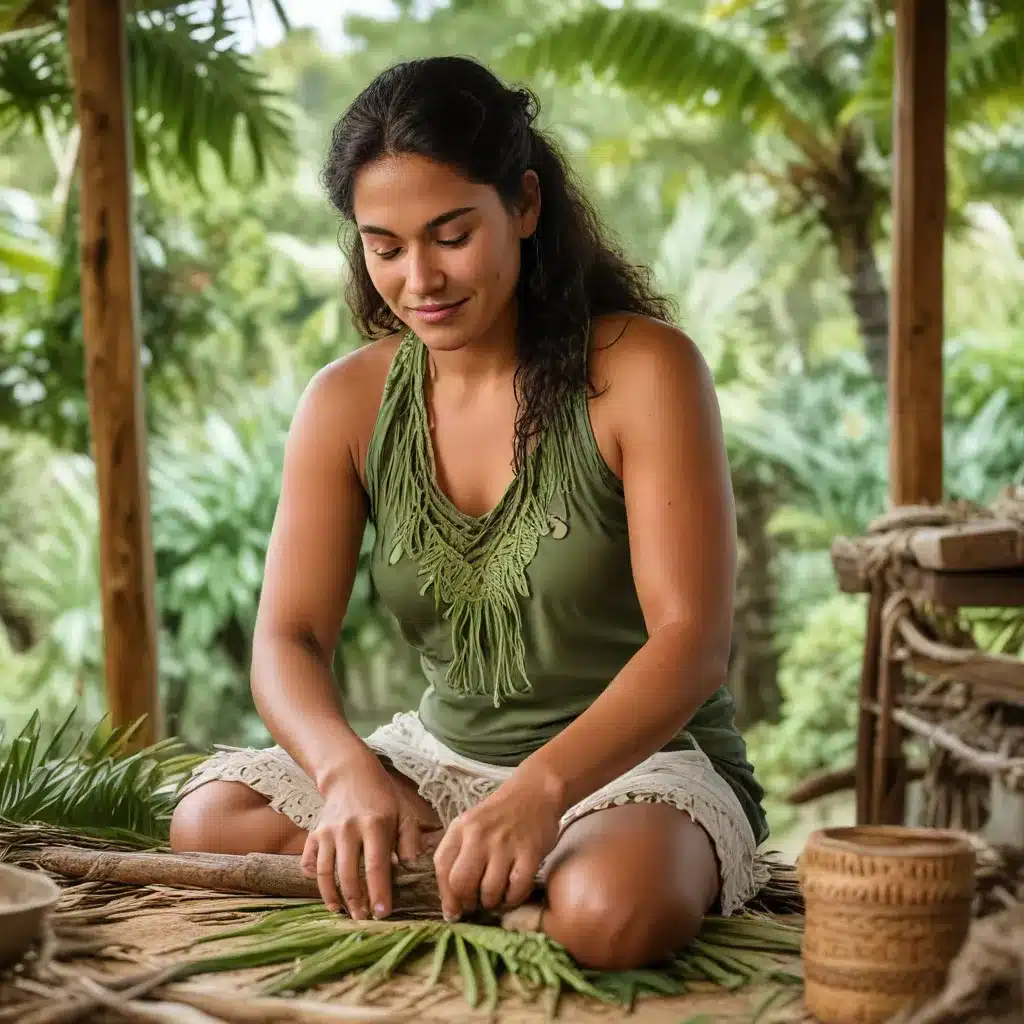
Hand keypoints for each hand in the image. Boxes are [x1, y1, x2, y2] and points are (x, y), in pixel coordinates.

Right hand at [300, 748, 422, 919]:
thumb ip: (411, 842)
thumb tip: (412, 871)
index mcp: (374, 824)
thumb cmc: (383, 798)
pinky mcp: (314, 834)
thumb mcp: (404, 814)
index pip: (376, 866)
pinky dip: (314, 881)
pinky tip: (326, 893)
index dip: (379, 893)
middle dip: (356, 902)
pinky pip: (309, 862)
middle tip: (364, 918)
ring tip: (345, 912)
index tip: (383, 914)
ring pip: (325, 872)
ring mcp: (328, 832)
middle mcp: (348, 829)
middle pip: (348, 874)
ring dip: (333, 897)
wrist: (351, 775)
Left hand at [433, 774, 561, 920]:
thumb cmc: (499, 816)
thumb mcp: (470, 826)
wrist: (535, 793)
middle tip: (477, 903)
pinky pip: (516, 890)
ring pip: (489, 892)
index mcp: (461, 828)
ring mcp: (505, 843)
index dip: (446, 897)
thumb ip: (457, 858)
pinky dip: (513, 899)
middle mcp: (479, 834)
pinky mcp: (530, 853)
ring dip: (492, 902)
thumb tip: (450, 907)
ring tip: (496, 895)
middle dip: (468, 902)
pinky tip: (513, 892)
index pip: (442, 868)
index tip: (454, 911)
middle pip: (461, 884)